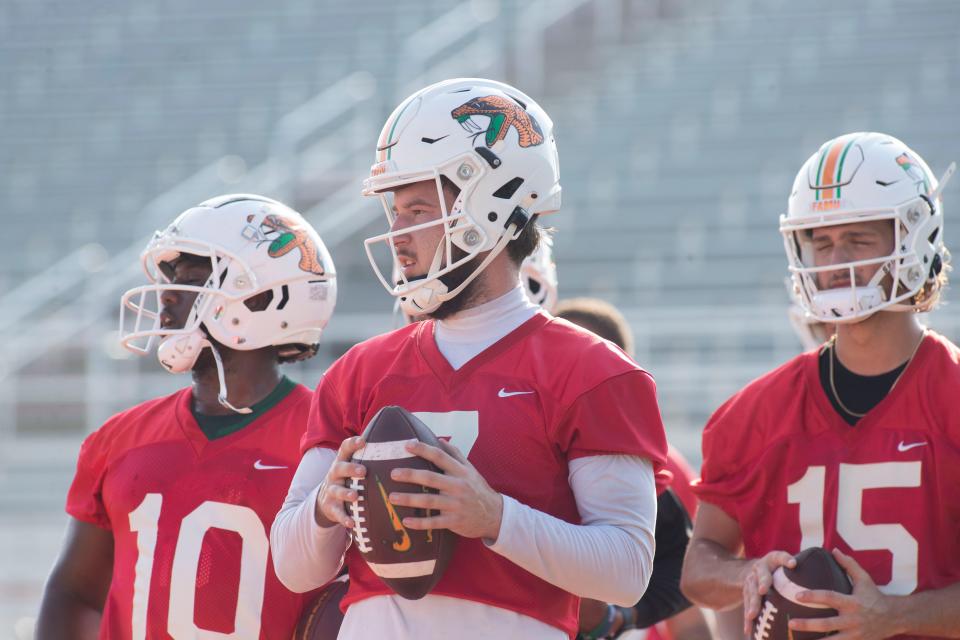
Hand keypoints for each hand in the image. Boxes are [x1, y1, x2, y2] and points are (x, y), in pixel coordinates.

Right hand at [314, 436, 365, 528]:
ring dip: (345, 493)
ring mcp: (331, 491)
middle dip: (350, 469)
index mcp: (342, 461)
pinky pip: (337, 513)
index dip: (352, 444)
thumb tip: (400, 445)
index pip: (345, 449)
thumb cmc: (348, 479)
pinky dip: (344, 518)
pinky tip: (351, 523)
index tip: (363, 441)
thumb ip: (370, 458)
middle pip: (339, 468)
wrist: (326, 499)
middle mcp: (335, 474)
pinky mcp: (331, 507)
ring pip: (336, 490)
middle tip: (363, 471)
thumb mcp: (353, 467)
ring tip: (355, 496)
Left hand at [387, 439, 503, 539]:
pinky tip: (406, 521)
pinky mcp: (454, 521)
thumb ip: (455, 455)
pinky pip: (434, 522)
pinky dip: (420, 523)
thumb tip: (439, 440)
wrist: (495, 515)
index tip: (407, 445)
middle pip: (431, 478)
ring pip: (429, 501)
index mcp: (460, 471)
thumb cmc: (478, 489)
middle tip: (393, 473)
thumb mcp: (471, 470)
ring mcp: (456, 505)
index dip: (423, 449)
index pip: (440, 456)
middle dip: (411, 475)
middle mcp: (458, 486)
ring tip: (392, 497)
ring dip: (409, 499)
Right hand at [742, 550, 796, 635]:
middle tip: (763, 590)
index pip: (780, 557)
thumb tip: (830, 569)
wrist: (755, 569)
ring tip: (752, 615)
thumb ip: (803, 567)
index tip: (794, 564)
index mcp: (773, 559)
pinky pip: (746, 605)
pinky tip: (748, 630)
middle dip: (762, 583)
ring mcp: (751, 581)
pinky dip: (747, 619)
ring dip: (751, 604)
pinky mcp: (746, 593)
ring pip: (751, 592)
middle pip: (761, 576)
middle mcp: (760, 568)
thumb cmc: (779, 568)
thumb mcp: (787, 563)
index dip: (786, 559)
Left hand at [790, 548, 897, 638]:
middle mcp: (853, 620)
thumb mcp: (864, 579)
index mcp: (852, 602)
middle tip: (791, 623)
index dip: (813, 596)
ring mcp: (855, 634)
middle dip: (808, 625)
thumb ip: (848, 564)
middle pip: (827, 624)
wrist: (894, 617)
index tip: (797, 595)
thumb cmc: (874, 595)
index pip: (829, 598)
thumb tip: (834, 550)